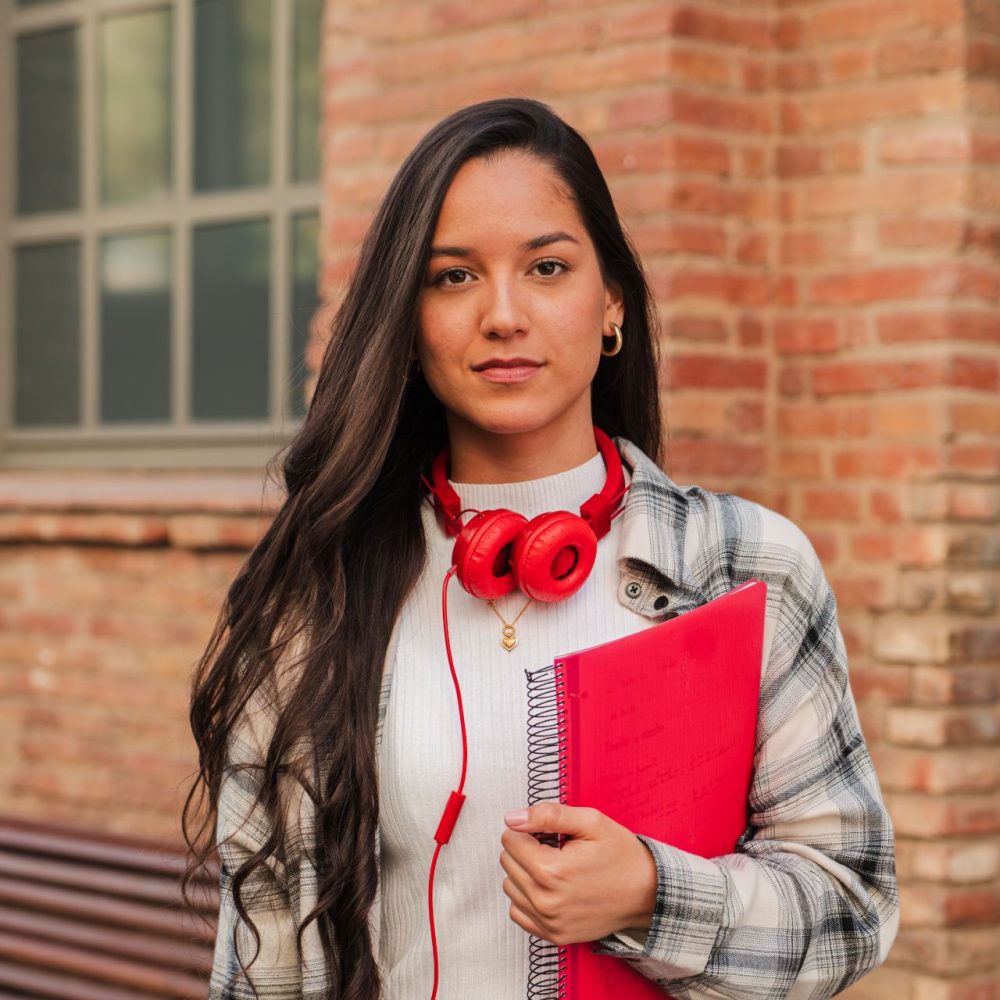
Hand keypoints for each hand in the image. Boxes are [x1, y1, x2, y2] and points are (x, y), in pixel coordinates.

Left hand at [499, 802, 656, 945]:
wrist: (647, 894)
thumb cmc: (621, 855)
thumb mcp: (591, 822)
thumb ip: (548, 815)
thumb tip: (512, 819)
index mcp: (552, 870)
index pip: (510, 840)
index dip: (528, 829)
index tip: (548, 833)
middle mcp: (546, 900)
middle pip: (507, 862)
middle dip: (525, 848)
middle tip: (553, 847)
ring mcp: (549, 922)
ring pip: (510, 886)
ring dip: (524, 872)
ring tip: (553, 867)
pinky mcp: (553, 936)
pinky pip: (518, 912)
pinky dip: (527, 897)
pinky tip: (548, 888)